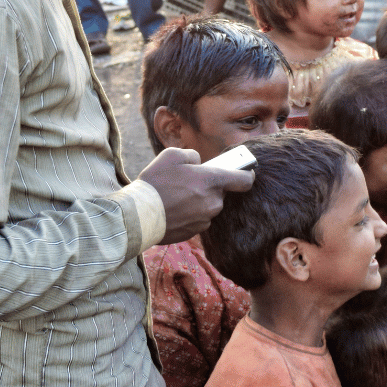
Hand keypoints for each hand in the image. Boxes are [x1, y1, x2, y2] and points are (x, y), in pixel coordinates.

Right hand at [139, 147, 254, 243]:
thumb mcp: (172, 156)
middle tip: (189, 183)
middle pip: (221, 192)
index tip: (246, 172)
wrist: (139, 215)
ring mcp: (206, 218)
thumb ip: (192, 156)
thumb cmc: (155, 183)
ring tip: (176, 196)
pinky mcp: (196, 231)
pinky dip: (190, 214)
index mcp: (212, 180)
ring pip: (209, 206)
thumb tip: (199, 163)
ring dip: (199, 201)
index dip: (247, 174)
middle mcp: (213, 201)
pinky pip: (199, 219)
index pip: (244, 180)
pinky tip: (174, 209)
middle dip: (209, 187)